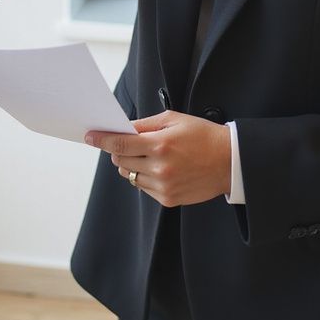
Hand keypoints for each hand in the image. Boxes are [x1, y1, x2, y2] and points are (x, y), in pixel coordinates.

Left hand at [85, 110, 230, 206]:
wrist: (230, 162)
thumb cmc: (201, 136)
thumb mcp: (173, 120)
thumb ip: (144, 125)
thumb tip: (121, 128)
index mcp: (160, 145)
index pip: (120, 144)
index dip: (101, 140)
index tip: (90, 136)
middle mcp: (160, 168)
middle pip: (120, 161)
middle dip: (117, 151)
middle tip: (123, 142)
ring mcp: (164, 186)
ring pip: (129, 175)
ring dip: (130, 164)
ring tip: (147, 155)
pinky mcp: (168, 199)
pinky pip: (143, 187)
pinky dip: (143, 176)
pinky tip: (158, 167)